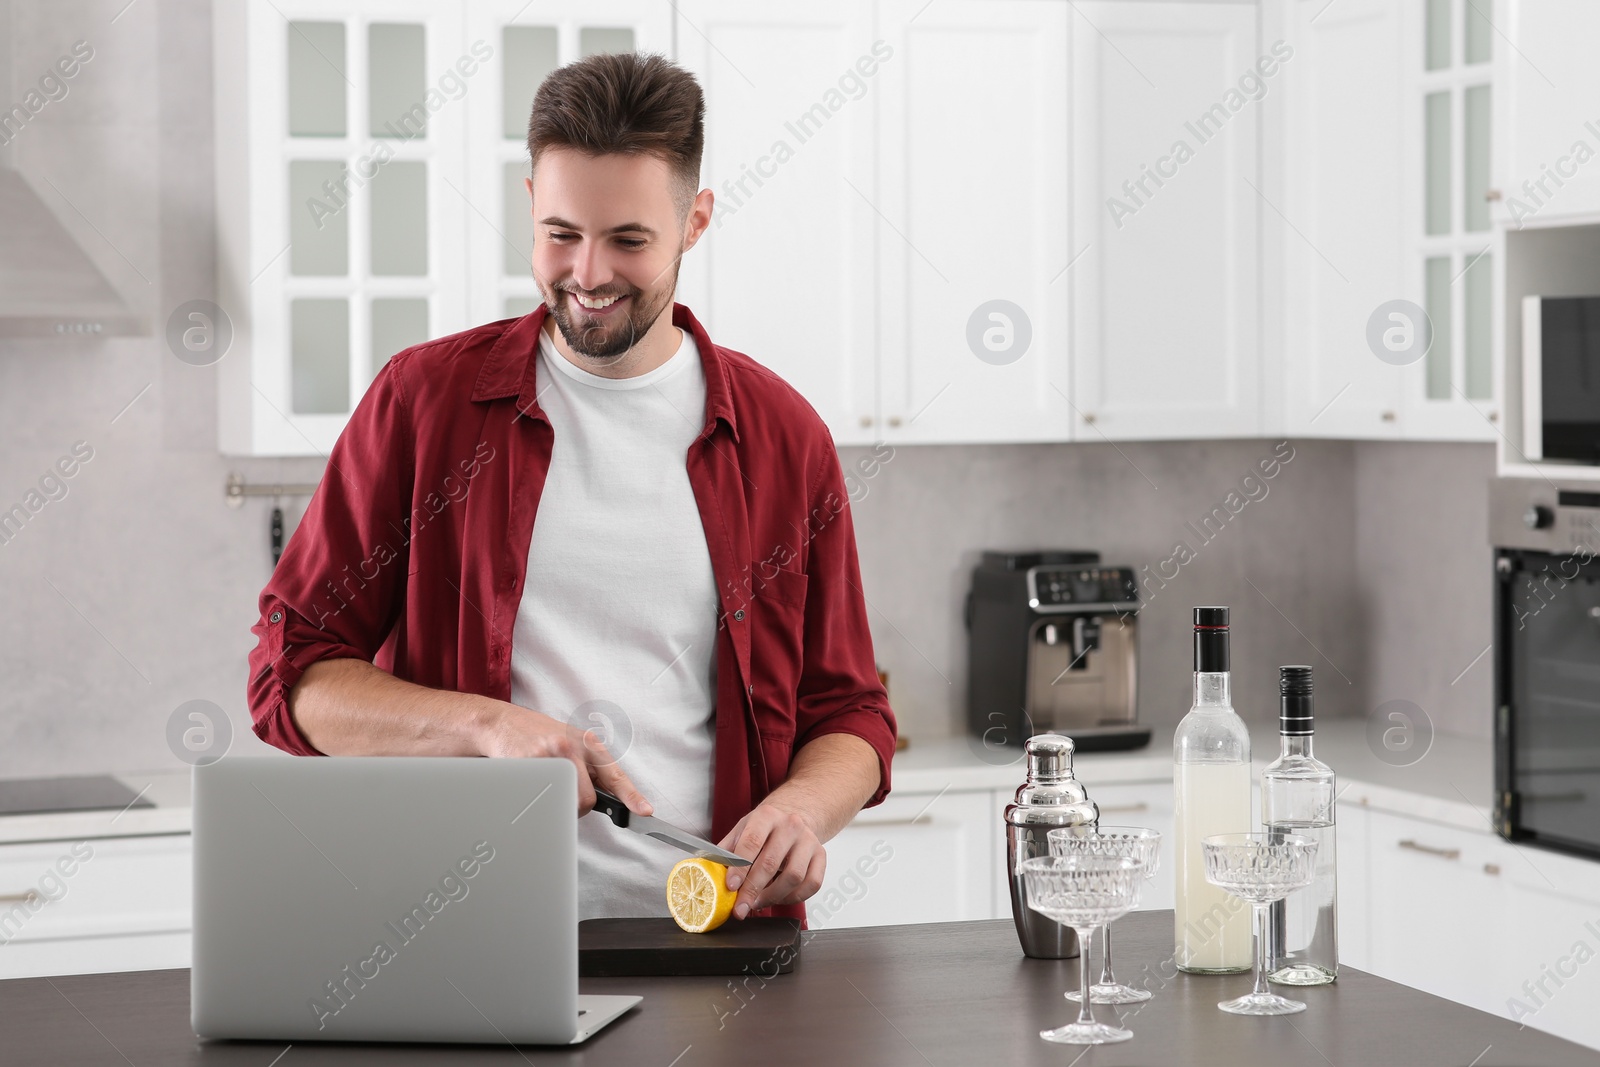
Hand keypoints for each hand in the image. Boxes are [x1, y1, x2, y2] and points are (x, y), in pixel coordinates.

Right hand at [475, 699, 652, 818]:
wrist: (501, 722)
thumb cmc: (537, 735)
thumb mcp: (570, 742)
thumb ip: (588, 766)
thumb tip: (606, 797)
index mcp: (586, 743)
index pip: (614, 775)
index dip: (631, 796)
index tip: (644, 811)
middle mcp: (570, 747)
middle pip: (587, 799)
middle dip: (577, 808)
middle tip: (565, 798)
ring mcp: (548, 756)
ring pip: (565, 802)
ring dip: (558, 805)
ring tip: (546, 789)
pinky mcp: (527, 766)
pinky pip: (541, 799)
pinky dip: (536, 801)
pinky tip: (530, 784)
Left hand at [717, 799, 826, 917]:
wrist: (795, 816)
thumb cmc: (765, 827)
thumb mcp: (742, 829)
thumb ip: (727, 850)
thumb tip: (709, 872)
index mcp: (767, 816)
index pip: (752, 842)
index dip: (740, 867)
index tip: (731, 886)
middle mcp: (790, 825)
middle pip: (771, 863)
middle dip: (753, 890)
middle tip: (741, 907)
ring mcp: (809, 841)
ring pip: (794, 876)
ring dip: (773, 896)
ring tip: (758, 903)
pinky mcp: (821, 855)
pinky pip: (812, 884)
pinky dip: (795, 897)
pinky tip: (780, 898)